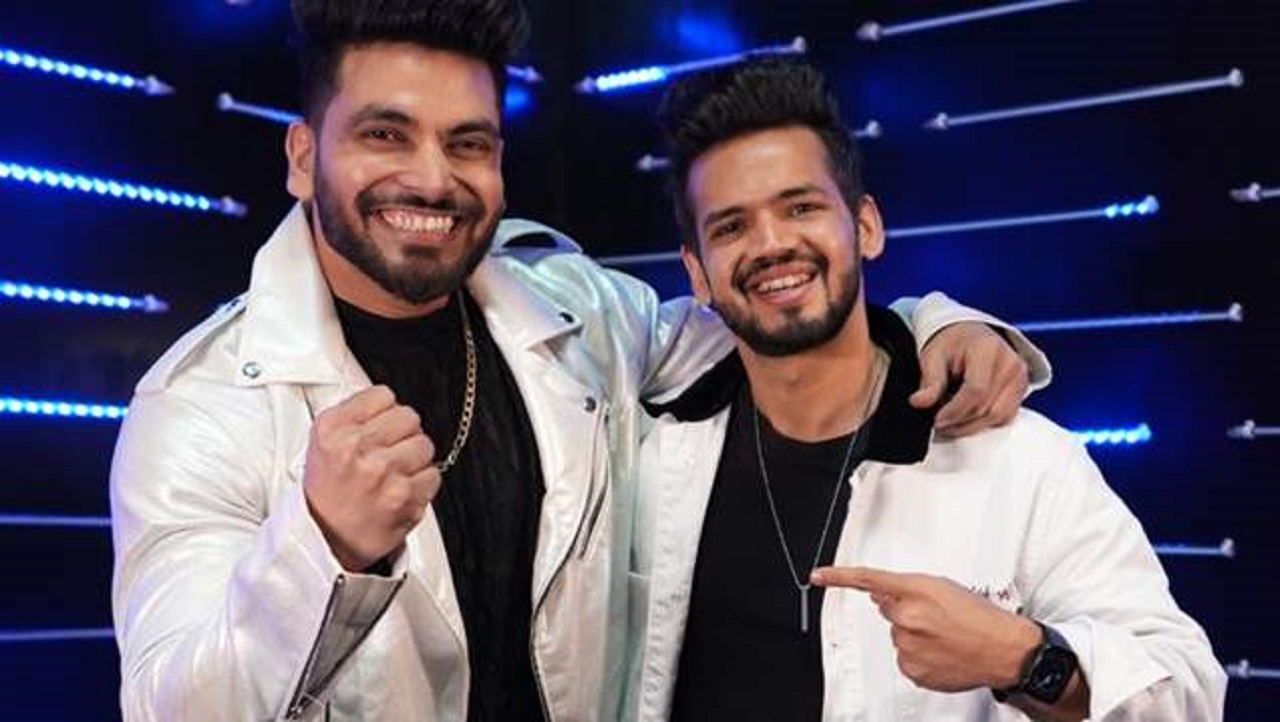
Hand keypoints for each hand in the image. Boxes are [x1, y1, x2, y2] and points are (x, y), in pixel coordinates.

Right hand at [303, 385, 439, 570]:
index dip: (384, 413)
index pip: (383, 395)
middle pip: (409, 417)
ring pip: (425, 444)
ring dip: (414, 459)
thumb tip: (389, 401)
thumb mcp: (322, 443)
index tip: (378, 427)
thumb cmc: (327, 494)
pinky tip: (401, 491)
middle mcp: (356, 449)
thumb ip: (354, 415)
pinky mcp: (406, 498)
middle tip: (387, 453)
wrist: (326, 541)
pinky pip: (433, 475)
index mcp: (333, 430)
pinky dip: (422, 483)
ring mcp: (383, 473)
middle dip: (402, 434)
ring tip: (394, 474)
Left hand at [811, 566, 1039, 691]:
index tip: (818, 576)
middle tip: (935, 617)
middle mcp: (907, 617)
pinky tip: (942, 652)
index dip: (839, 577)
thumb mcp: (944, 587)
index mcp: (916, 590)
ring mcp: (908, 645)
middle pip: (888, 610)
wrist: (1004, 649)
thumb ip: (908, 588)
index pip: (868, 580)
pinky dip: (920, 656)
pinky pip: (906, 658)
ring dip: (914, 635)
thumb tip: (882, 593)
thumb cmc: (980, 617)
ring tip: (945, 636)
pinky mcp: (912, 668)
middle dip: (905, 611)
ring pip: (898, 636)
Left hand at [910, 322, 1027, 436]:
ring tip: (950, 421)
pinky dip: (984, 422)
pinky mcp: (1021, 389)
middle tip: (939, 423)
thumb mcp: (933, 356)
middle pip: (986, 407)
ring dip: (971, 425)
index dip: (955, 411)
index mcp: (987, 348)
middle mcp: (1009, 362)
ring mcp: (1019, 377)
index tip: (938, 421)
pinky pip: (1004, 416)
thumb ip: (930, 381)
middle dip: (960, 421)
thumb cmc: (953, 343)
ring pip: (997, 416)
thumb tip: (920, 402)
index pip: (976, 390)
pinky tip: (966, 416)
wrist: (970, 335)